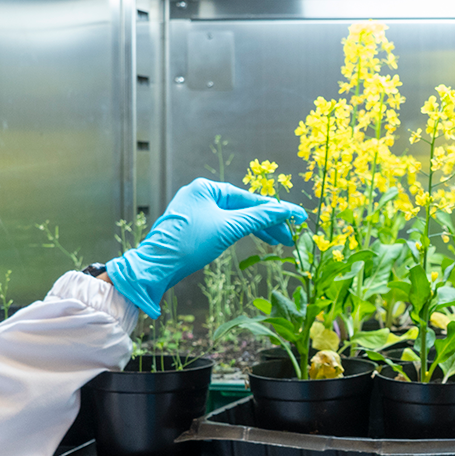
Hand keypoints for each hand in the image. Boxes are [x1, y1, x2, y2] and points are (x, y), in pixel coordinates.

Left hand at [106, 179, 305, 317]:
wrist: (157, 267)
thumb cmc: (188, 244)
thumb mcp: (228, 229)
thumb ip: (258, 218)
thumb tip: (284, 210)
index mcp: (207, 187)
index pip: (249, 198)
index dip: (275, 209)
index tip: (297, 216)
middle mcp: (201, 194)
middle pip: (243, 208)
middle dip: (268, 222)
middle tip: (291, 236)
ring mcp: (196, 211)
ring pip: (235, 218)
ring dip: (257, 229)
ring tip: (279, 241)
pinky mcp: (194, 227)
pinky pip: (225, 226)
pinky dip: (241, 233)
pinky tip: (257, 239)